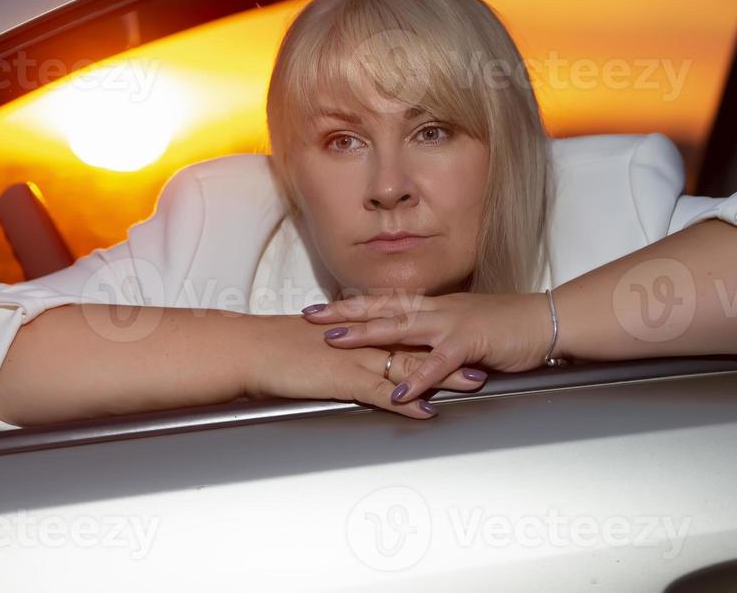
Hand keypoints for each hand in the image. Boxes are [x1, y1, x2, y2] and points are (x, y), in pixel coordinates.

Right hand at [236, 314, 491, 419]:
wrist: (251, 350)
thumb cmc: (275, 347)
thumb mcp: (313, 341)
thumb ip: (336, 344)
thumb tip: (347, 348)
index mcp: (356, 329)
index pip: (402, 328)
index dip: (434, 332)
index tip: (460, 335)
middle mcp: (361, 340)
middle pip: (416, 343)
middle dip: (451, 350)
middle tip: (484, 353)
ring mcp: (355, 359)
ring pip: (408, 365)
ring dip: (442, 375)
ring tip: (473, 382)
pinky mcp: (344, 379)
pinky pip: (382, 392)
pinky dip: (407, 400)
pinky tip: (426, 409)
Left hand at [301, 291, 553, 403]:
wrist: (544, 320)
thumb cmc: (507, 325)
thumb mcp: (463, 324)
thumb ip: (436, 335)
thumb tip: (413, 345)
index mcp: (434, 306)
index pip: (384, 302)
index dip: (352, 304)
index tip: (321, 307)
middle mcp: (436, 310)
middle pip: (381, 308)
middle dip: (344, 313)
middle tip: (311, 317)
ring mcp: (450, 324)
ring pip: (400, 327)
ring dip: (366, 335)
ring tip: (335, 342)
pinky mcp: (469, 343)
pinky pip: (437, 362)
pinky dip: (416, 378)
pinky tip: (398, 392)